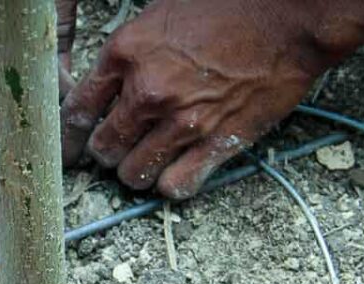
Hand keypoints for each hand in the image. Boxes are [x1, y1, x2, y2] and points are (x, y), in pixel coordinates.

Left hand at [60, 0, 336, 198]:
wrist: (290, 15)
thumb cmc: (230, 6)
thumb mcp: (160, 16)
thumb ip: (129, 53)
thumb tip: (107, 87)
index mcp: (126, 53)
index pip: (77, 110)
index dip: (73, 133)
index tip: (77, 141)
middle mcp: (147, 91)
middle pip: (103, 148)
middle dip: (108, 153)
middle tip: (120, 148)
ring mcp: (181, 121)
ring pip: (134, 174)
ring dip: (137, 173)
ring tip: (148, 162)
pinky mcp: (216, 143)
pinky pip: (176, 186)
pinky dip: (171, 185)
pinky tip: (177, 174)